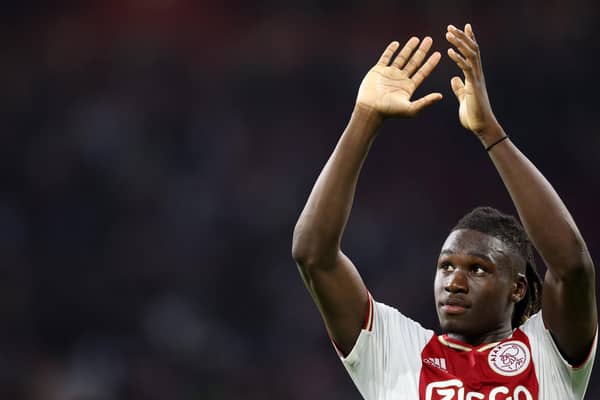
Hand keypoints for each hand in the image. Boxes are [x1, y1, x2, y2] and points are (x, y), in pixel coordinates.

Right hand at [356, 37, 441, 118]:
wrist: (370, 109)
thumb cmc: (389, 111)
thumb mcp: (410, 109)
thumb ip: (425, 102)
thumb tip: (440, 96)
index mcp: (408, 87)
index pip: (422, 72)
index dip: (430, 63)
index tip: (438, 54)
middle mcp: (400, 79)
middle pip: (414, 62)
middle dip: (422, 51)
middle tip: (429, 39)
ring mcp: (389, 74)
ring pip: (401, 58)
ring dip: (408, 48)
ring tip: (416, 39)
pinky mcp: (378, 71)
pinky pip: (386, 58)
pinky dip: (390, 50)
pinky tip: (396, 43)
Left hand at [446, 24, 500, 138]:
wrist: (481, 127)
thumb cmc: (473, 115)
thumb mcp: (463, 98)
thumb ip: (460, 88)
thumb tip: (454, 79)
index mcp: (474, 76)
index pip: (472, 54)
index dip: (467, 40)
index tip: (462, 28)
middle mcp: (477, 74)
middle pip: (471, 50)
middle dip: (461, 37)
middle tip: (450, 27)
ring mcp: (477, 79)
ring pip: (470, 55)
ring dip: (459, 43)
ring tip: (448, 33)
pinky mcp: (474, 86)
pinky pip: (466, 68)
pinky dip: (458, 59)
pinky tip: (449, 51)